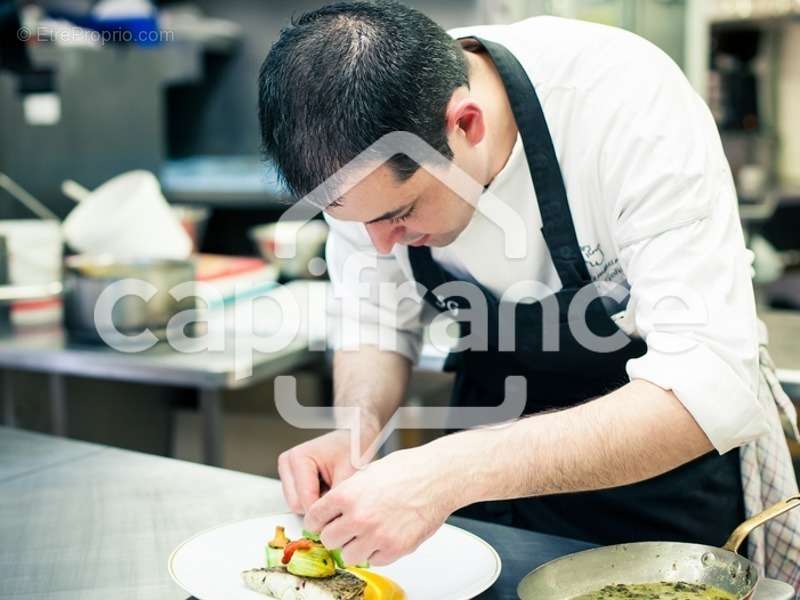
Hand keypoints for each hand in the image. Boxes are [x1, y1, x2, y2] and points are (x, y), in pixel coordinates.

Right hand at [277, 430, 359, 514]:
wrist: (356, 436)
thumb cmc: (353, 449)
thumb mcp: (349, 474)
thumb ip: (337, 499)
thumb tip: (331, 522)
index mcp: (298, 458)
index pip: (304, 500)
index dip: (323, 512)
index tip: (340, 514)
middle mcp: (288, 463)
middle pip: (296, 505)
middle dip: (318, 508)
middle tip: (338, 496)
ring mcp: (287, 470)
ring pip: (296, 505)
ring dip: (316, 504)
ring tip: (333, 488)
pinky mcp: (291, 478)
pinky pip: (299, 500)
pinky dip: (315, 500)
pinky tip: (327, 488)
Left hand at [303, 444, 458, 565]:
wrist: (437, 477)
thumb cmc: (408, 470)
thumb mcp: (368, 472)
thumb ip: (348, 492)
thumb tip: (334, 507)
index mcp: (347, 494)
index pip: (314, 517)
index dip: (317, 520)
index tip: (320, 523)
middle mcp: (358, 517)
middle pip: (328, 539)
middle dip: (334, 534)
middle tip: (344, 529)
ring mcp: (376, 535)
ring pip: (348, 556)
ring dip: (354, 547)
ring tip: (366, 534)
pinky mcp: (394, 549)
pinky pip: (373, 561)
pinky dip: (376, 552)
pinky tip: (384, 536)